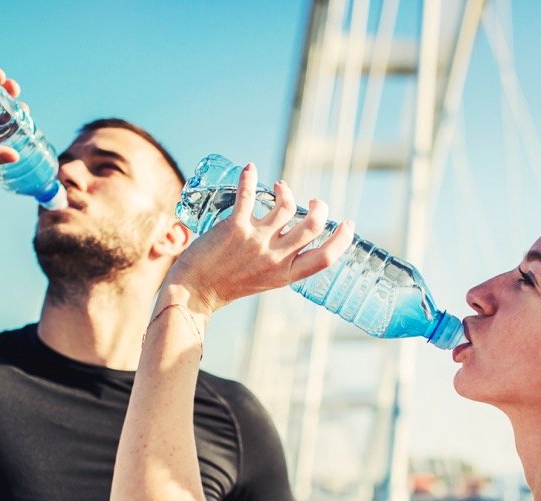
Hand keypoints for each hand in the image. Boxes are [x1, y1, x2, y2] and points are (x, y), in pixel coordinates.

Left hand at [166, 163, 354, 315]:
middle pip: (313, 226)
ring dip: (286, 191)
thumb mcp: (264, 281)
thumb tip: (292, 240)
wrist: (193, 292)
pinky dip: (250, 178)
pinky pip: (249, 195)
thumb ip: (280, 263)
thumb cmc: (226, 286)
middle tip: (314, 201)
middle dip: (320, 207)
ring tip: (280, 187)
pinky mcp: (236, 227)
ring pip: (287, 206)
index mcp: (285, 275)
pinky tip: (250, 169)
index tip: (347, 224)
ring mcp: (256, 241)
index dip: (342, 239)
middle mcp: (275, 258)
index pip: (326, 258)